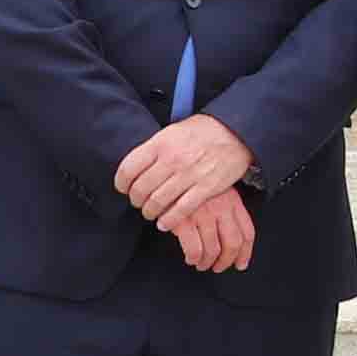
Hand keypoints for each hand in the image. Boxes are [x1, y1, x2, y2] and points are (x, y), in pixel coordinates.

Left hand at [117, 115, 250, 224]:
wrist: (234, 132)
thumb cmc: (202, 131)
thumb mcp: (172, 132)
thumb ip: (154, 149)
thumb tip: (136, 167)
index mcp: (160, 144)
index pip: (128, 169)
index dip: (121, 183)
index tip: (123, 188)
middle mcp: (172, 160)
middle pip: (141, 189)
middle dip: (136, 200)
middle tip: (138, 203)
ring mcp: (189, 175)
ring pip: (157, 202)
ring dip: (150, 212)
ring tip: (150, 213)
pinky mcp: (205, 188)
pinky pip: (181, 210)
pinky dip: (169, 220)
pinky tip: (164, 223)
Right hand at [167, 184, 256, 273]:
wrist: (165, 172)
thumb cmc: (189, 182)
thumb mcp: (214, 188)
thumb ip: (226, 208)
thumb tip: (232, 239)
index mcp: (232, 200)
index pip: (247, 232)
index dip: (245, 253)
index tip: (240, 264)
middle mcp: (221, 207)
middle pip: (233, 244)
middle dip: (226, 261)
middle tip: (218, 267)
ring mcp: (203, 214)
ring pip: (213, 250)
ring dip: (207, 262)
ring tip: (201, 263)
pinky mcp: (184, 220)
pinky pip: (195, 250)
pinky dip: (194, 258)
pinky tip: (190, 258)